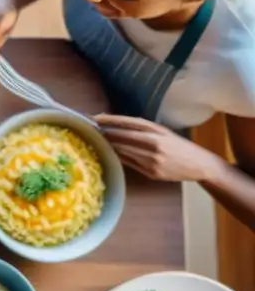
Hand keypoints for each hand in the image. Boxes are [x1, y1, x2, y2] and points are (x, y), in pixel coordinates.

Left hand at [96, 114, 220, 181]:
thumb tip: (117, 125)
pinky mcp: (151, 173)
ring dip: (109, 145)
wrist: (199, 165)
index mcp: (158, 131)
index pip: (130, 123)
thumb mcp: (163, 132)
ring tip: (96, 139)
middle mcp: (154, 144)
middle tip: (90, 128)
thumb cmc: (178, 146)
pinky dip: (118, 157)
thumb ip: (143, 129)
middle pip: (123, 137)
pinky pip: (129, 163)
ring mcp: (152, 160)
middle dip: (105, 132)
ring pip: (123, 151)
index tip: (96, 117)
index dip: (111, 120)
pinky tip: (110, 152)